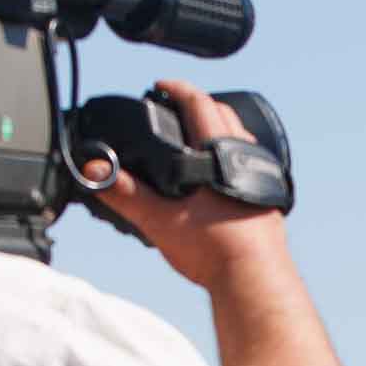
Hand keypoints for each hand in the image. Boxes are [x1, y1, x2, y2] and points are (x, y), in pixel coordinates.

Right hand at [81, 79, 287, 292]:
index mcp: (221, 153)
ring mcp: (262, 178)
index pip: (199, 103)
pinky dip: (234, 157)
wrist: (256, 281)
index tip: (161, 85)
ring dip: (219, 129)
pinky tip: (221, 175)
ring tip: (198, 136)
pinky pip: (251, 165)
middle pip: (224, 115)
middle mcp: (247, 159)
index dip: (177, 89)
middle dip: (199, 104)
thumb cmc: (216, 251)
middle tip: (177, 105)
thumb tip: (96, 171)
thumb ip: (126, 194)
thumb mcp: (160, 221)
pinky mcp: (269, 199)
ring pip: (241, 140)